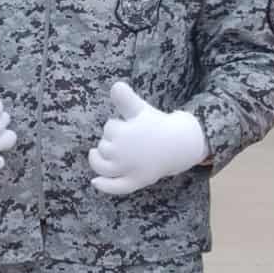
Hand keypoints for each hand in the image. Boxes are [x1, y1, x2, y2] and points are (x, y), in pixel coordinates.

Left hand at [88, 81, 207, 196]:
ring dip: (98, 161)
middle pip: (103, 147)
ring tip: (99, 154)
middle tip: (129, 140)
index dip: (117, 125)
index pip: (109, 128)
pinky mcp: (135, 181)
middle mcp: (123, 153)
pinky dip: (105, 186)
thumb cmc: (157, 125)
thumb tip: (115, 86)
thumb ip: (126, 99)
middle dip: (110, 142)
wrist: (179, 144)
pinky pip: (116, 187)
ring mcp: (129, 169)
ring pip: (103, 166)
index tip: (131, 125)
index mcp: (123, 133)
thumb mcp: (141, 110)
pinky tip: (94, 182)